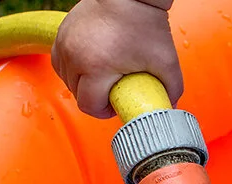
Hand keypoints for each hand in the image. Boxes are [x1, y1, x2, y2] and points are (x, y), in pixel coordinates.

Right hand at [50, 0, 182, 118]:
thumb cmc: (145, 23)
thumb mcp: (166, 62)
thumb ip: (171, 89)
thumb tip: (169, 106)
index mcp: (96, 67)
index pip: (89, 105)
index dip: (103, 111)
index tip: (116, 104)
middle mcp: (74, 55)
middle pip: (76, 94)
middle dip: (94, 98)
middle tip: (113, 91)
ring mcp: (65, 42)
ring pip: (66, 78)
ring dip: (82, 84)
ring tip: (102, 78)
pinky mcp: (61, 32)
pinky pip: (59, 61)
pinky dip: (72, 68)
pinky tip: (88, 67)